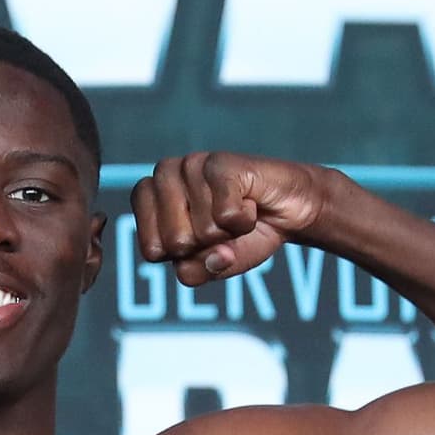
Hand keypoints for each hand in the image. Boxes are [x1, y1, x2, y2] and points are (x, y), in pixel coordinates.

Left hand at [130, 152, 333, 286]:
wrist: (286, 210)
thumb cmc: (241, 235)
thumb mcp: (212, 266)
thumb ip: (196, 272)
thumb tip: (212, 257)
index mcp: (148, 200)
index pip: (151, 250)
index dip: (184, 257)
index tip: (200, 240)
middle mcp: (163, 175)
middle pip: (176, 243)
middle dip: (207, 245)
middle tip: (221, 225)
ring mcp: (190, 164)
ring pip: (204, 230)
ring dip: (229, 232)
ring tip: (234, 211)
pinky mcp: (220, 162)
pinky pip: (227, 216)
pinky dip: (245, 220)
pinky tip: (249, 201)